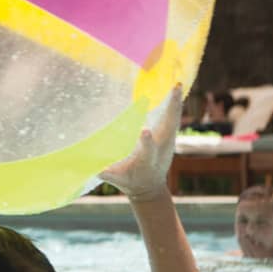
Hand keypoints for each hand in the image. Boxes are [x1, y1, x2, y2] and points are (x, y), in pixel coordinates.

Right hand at [100, 85, 182, 201]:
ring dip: (175, 102)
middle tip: (175, 90)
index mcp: (147, 161)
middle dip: (172, 110)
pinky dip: (175, 104)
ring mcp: (168, 142)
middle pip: (169, 128)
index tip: (144, 131)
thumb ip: (108, 174)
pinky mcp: (169, 137)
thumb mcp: (118, 180)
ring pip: (173, 120)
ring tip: (177, 85)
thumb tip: (95, 168)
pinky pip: (173, 118)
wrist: (150, 187)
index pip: (148, 151)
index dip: (146, 142)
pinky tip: (176, 90)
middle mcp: (161, 149)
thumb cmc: (130, 181)